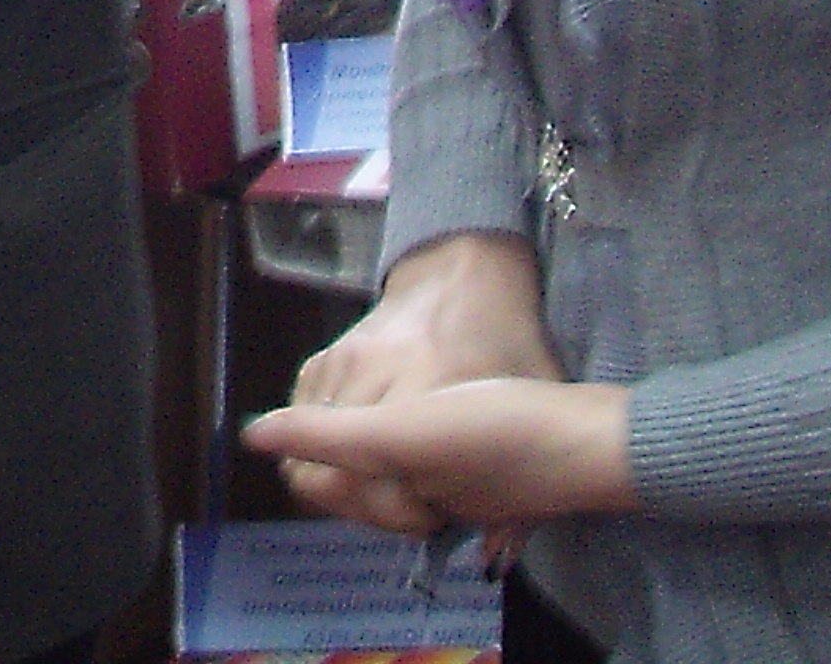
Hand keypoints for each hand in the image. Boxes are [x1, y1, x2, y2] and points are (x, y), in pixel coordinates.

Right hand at [246, 231, 572, 540]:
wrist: (463, 274)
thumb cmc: (506, 343)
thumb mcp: (528, 412)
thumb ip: (518, 486)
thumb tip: (489, 557)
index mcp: (418, 391)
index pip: (355, 475)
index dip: (386, 512)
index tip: (425, 515)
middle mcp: (364, 378)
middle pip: (321, 475)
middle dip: (360, 504)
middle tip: (411, 501)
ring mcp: (337, 365)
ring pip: (304, 454)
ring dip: (343, 478)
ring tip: (393, 473)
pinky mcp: (323, 358)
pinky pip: (302, 422)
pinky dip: (326, 447)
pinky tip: (371, 446)